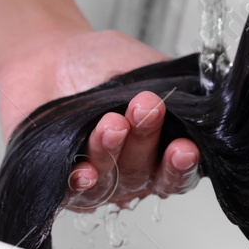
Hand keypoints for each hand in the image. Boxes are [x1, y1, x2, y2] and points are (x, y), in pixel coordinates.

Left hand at [0, 29, 201, 209]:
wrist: (46, 55)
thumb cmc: (95, 62)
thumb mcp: (142, 66)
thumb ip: (172, 87)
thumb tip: (202, 101)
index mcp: (160, 146)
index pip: (180, 170)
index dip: (184, 165)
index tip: (184, 147)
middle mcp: (133, 170)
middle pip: (147, 174)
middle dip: (147, 140)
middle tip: (145, 109)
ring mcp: (100, 179)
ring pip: (112, 182)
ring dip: (112, 152)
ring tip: (111, 123)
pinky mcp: (62, 183)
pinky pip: (74, 193)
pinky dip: (81, 183)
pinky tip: (84, 171)